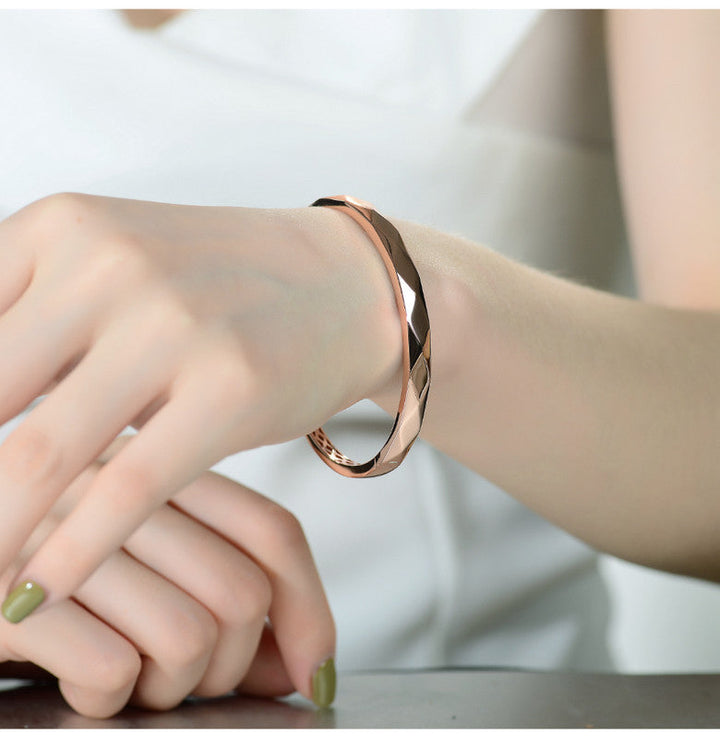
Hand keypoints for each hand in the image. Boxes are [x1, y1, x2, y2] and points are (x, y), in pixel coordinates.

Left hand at [0, 192, 398, 618]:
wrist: (344, 283)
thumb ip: (33, 317)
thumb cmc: (226, 284)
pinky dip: (70, 554)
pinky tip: (34, 591)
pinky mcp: (230, 391)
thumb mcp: (119, 266)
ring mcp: (174, 327)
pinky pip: (127, 490)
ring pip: (37, 457)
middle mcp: (110, 266)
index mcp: (64, 228)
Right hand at [0, 439, 334, 716]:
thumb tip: (300, 666)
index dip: (310, 611)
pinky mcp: (9, 598)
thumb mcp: (152, 576)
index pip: (270, 529)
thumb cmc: (62, 591)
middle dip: (231, 665)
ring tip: (131, 679)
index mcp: (156, 465)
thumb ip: (225, 602)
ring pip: (188, 636)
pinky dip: (107, 698)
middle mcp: (111, 484)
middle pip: (240, 592)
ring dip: (170, 688)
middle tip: (187, 679)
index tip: (313, 672)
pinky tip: (79, 682)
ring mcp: (57, 535)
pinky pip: (112, 669)